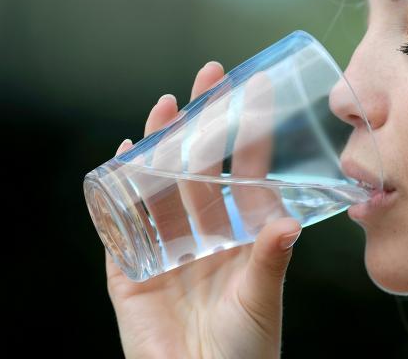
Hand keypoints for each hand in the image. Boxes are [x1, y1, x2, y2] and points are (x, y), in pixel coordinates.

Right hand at [105, 61, 301, 358]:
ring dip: (163, 143)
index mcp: (240, 233)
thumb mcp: (261, 297)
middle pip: (201, 164)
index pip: (245, 170)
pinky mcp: (131, 266)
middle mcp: (205, 231)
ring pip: (162, 181)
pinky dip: (121, 188)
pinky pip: (123, 220)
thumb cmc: (245, 349)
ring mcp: (167, 244)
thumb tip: (286, 222)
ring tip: (168, 103)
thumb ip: (270, 258)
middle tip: (211, 75)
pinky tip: (126, 155)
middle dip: (205, 120)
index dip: (249, 131)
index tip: (257, 90)